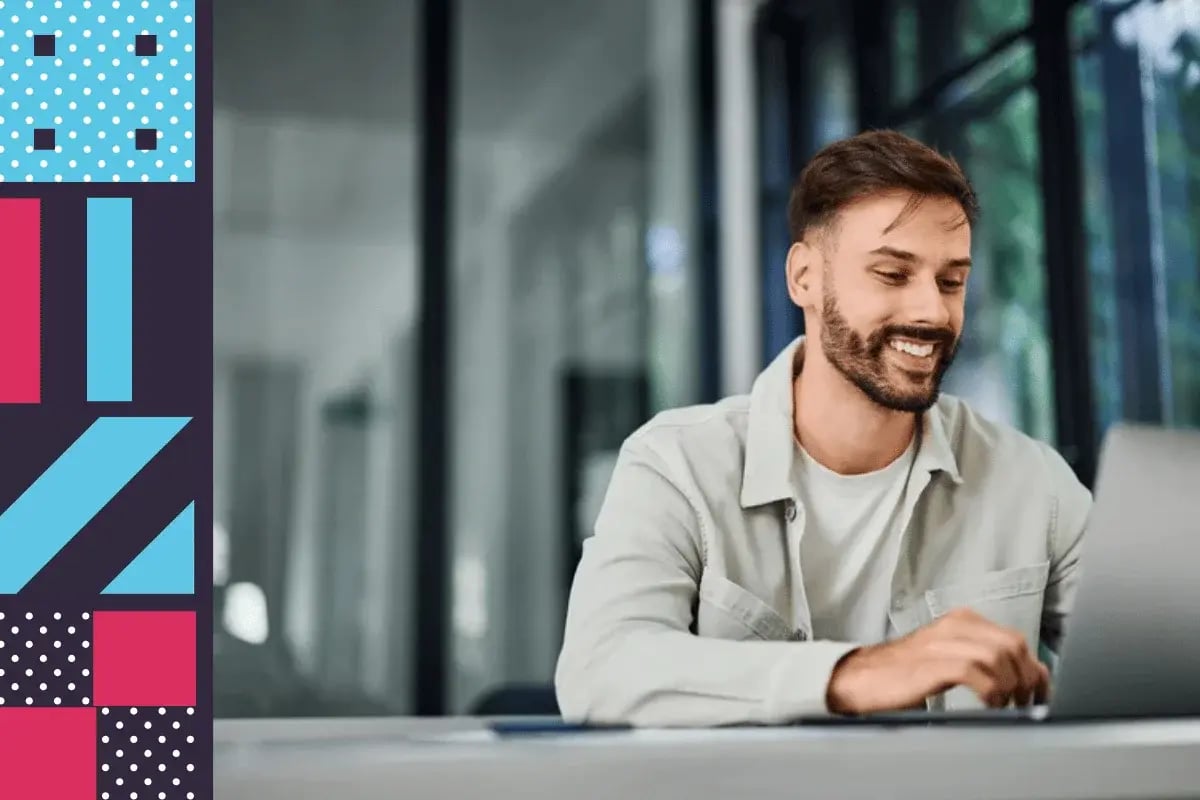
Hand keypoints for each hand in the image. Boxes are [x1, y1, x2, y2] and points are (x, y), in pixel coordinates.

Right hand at [825, 607, 1049, 714]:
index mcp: (961, 621)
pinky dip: (991, 692)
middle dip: (1027, 679)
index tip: (1039, 694)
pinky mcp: (932, 663)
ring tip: (1006, 707)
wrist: (860, 677)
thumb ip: (983, 661)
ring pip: (998, 657)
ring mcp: (942, 642)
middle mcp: (954, 625)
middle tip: (1025, 704)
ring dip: (1010, 688)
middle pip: (1012, 645)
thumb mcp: (948, 659)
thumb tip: (1026, 678)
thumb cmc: (904, 674)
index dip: (1035, 670)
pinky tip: (989, 706)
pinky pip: (976, 673)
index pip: (1015, 639)